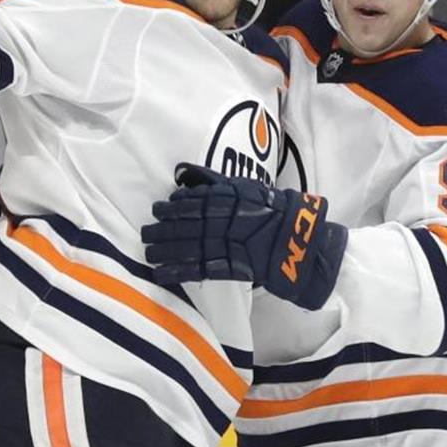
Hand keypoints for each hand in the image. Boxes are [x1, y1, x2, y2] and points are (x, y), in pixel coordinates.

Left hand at [142, 163, 347, 309]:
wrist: (300, 238)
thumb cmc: (275, 209)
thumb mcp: (246, 187)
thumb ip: (214, 181)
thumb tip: (184, 173)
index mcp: (228, 197)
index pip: (193, 201)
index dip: (173, 206)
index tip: (159, 208)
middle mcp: (223, 218)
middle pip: (186, 224)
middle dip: (164, 228)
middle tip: (146, 231)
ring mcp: (226, 243)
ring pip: (188, 245)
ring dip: (165, 249)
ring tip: (148, 251)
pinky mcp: (230, 266)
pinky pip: (200, 268)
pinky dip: (179, 271)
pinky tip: (161, 273)